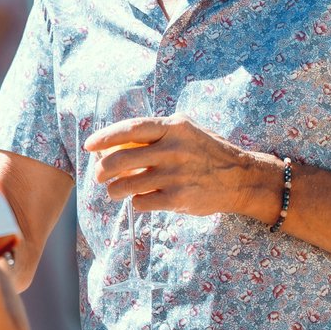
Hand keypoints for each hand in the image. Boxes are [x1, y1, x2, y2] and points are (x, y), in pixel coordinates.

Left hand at [83, 114, 276, 217]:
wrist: (241, 178)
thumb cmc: (207, 151)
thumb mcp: (187, 130)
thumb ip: (158, 132)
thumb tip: (118, 141)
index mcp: (173, 127)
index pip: (130, 129)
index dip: (105, 137)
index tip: (89, 145)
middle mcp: (173, 149)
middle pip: (122, 159)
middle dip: (102, 169)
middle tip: (99, 175)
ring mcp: (175, 175)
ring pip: (128, 185)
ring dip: (114, 190)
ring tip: (113, 191)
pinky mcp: (179, 198)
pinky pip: (142, 202)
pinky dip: (135, 202)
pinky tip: (139, 200)